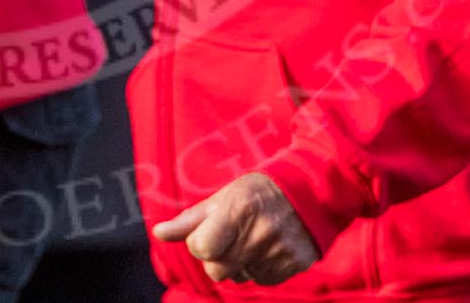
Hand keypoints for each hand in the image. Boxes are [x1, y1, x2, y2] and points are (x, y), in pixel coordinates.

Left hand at [151, 172, 318, 286]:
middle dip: (216, 257)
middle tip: (230, 237)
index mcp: (237, 210)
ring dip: (240, 263)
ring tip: (253, 238)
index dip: (200, 242)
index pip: (200, 248)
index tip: (209, 231)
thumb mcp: (222, 197)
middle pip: (216, 271)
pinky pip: (263, 279)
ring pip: (239, 277)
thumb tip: (159, 233)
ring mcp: (279, 251)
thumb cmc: (258, 192)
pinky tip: (269, 246)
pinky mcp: (296, 264)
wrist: (310, 190)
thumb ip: (190, 219)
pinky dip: (261, 267)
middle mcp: (259, 233)